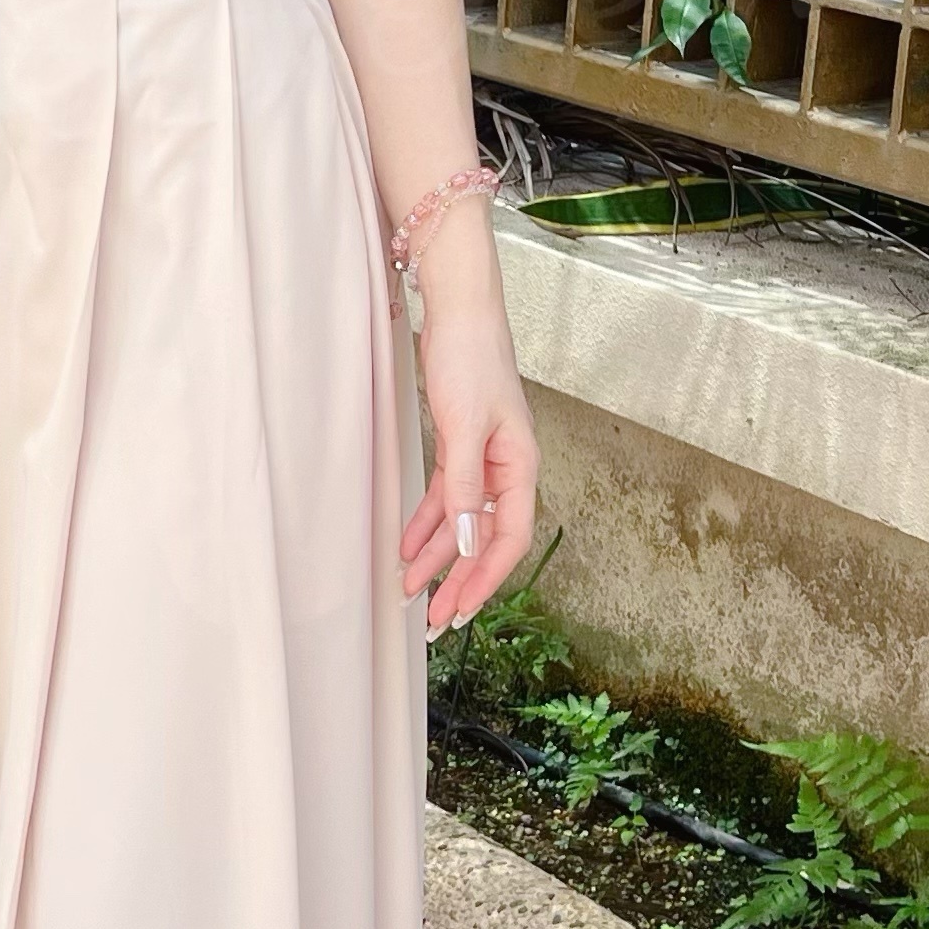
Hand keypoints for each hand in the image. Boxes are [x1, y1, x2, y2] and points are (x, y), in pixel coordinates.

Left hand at [398, 231, 537, 634]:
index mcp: (521, 467)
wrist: (458, 309)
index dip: (484, 579)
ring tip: (410, 590)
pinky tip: (407, 546)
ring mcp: (483, 460)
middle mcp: (507, 469)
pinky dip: (426, 523)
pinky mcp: (458, 446)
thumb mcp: (464, 428)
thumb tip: (465, 544)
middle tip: (431, 619)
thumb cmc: (470, 359)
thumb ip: (464, 488)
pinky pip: (444, 498)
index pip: (507, 539)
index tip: (459, 610)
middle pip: (484, 539)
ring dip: (436, 557)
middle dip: (457, 580)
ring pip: (460, 522)